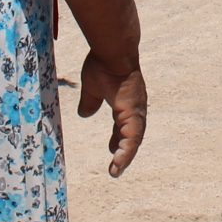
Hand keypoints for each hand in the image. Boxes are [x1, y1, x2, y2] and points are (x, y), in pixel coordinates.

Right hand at [76, 51, 146, 177]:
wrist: (113, 50)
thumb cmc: (103, 63)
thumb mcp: (92, 86)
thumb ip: (90, 100)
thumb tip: (85, 114)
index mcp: (126, 102)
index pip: (125, 125)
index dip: (119, 138)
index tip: (111, 149)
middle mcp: (136, 108)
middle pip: (132, 135)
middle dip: (124, 150)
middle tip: (116, 166)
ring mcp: (136, 110)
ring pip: (134, 140)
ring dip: (125, 156)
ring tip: (116, 170)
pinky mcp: (133, 113)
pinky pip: (132, 138)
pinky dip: (126, 152)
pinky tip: (118, 163)